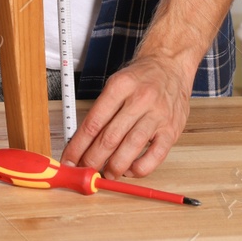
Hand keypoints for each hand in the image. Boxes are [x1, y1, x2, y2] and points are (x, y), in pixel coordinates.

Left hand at [61, 52, 192, 178]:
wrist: (170, 66)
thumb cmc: (140, 78)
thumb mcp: (116, 83)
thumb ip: (101, 111)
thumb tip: (82, 142)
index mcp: (121, 86)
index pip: (93, 122)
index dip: (78, 145)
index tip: (69, 159)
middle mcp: (140, 100)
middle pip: (110, 138)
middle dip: (93, 159)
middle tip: (84, 170)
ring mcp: (158, 116)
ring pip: (131, 148)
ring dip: (114, 167)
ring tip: (105, 174)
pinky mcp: (172, 130)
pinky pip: (155, 156)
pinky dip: (140, 168)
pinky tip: (130, 170)